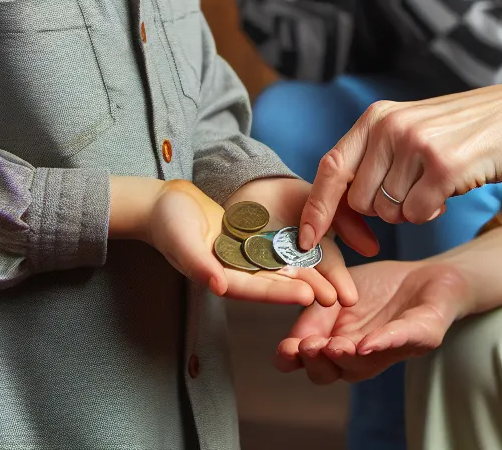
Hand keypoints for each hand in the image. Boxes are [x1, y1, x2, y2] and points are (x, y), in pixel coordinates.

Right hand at [145, 178, 370, 306]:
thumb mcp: (181, 242)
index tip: (308, 296)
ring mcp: (243, 258)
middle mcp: (236, 272)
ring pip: (280, 267)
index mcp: (219, 278)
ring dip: (307, 275)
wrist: (164, 203)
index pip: (255, 289)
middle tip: (336, 298)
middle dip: (305, 290)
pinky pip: (276, 248)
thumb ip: (198, 264)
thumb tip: (217, 286)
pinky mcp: (249, 242)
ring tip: (336, 282)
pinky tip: (321, 251)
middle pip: (275, 283)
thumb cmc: (168, 222)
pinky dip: (297, 252)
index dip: (281, 294)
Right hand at [274, 258, 468, 384]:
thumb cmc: (379, 287)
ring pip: (362, 365)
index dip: (292, 357)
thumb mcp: (336, 288)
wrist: (427, 274)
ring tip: (334, 346)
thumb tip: (293, 315)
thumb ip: (315, 303)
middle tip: (308, 347)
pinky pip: (401, 341)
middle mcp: (358, 355)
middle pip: (329, 372)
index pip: (305, 360)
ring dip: (346, 357)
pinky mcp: (422, 337)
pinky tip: (368, 344)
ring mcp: (390, 351)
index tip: (286, 349)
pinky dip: (383, 343)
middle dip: (317, 362)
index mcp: (333, 343)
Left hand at [298, 76, 501, 249]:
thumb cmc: (467, 128)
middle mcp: (390, 126)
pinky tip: (452, 187)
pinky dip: (433, 211)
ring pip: (391, 213)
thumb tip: (341, 201)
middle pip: (362, 201)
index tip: (307, 239)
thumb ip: (376, 153)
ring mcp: (415, 145)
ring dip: (413, 209)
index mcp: (376, 116)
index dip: (316, 207)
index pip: (330, 167)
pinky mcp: (442, 166)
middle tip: (417, 188)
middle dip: (385, 209)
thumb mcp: (411, 126)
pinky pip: (418, 215)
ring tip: (438, 180)